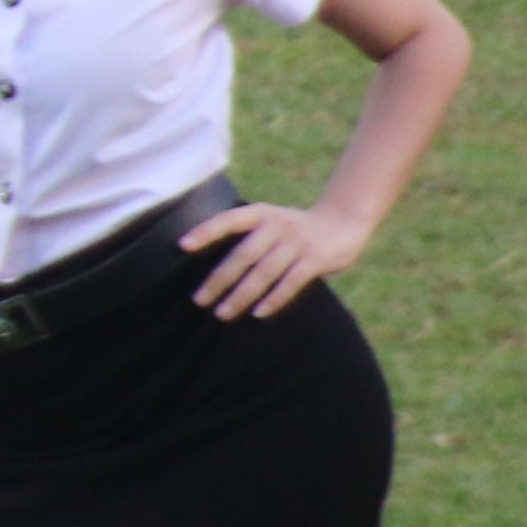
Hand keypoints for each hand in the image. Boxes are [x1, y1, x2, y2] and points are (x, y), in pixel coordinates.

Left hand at [181, 196, 365, 322]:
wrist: (344, 220)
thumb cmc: (294, 227)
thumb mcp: (269, 220)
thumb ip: (247, 235)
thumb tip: (211, 267)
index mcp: (260, 213)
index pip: (228, 220)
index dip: (206, 231)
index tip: (182, 246)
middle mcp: (277, 225)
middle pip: (243, 255)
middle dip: (219, 280)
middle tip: (199, 301)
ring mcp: (297, 242)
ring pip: (264, 273)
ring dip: (241, 295)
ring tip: (222, 313)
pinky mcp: (316, 259)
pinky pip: (291, 282)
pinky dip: (274, 299)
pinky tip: (258, 313)